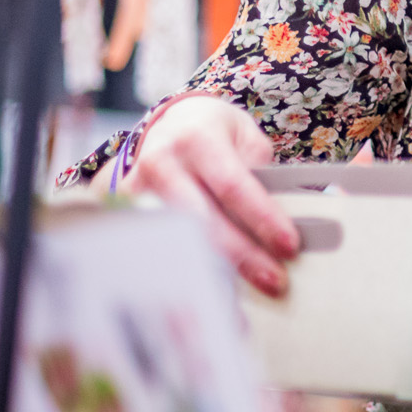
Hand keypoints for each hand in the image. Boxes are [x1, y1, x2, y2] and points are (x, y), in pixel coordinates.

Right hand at [99, 95, 297, 294]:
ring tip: (246, 289)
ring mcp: (136, 189)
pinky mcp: (123, 211)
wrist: (171, 123)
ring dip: (214, 269)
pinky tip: (210, 286)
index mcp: (197, 138)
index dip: (262, 219)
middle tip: (275, 280)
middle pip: (202, 221)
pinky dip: (185, 268)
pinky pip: (157, 247)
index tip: (289, 246)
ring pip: (177, 240)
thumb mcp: (246, 140)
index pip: (232, 186)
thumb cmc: (217, 134)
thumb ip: (261, 177)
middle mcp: (161, 162)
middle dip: (242, 255)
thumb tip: (286, 222)